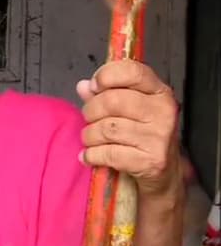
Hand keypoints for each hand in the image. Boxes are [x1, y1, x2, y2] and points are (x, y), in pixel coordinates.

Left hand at [76, 59, 182, 199]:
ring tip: (91, 139)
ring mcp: (159, 137)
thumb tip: (83, 86)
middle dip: (90, 111)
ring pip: (106, 128)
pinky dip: (92, 155)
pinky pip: (108, 153)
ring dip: (89, 135)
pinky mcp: (151, 161)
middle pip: (111, 101)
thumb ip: (104, 94)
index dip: (106, 75)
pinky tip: (90, 156)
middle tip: (90, 119)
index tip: (95, 86)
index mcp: (158, 92)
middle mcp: (163, 111)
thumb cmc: (143, 137)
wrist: (163, 175)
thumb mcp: (129, 110)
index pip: (131, 71)